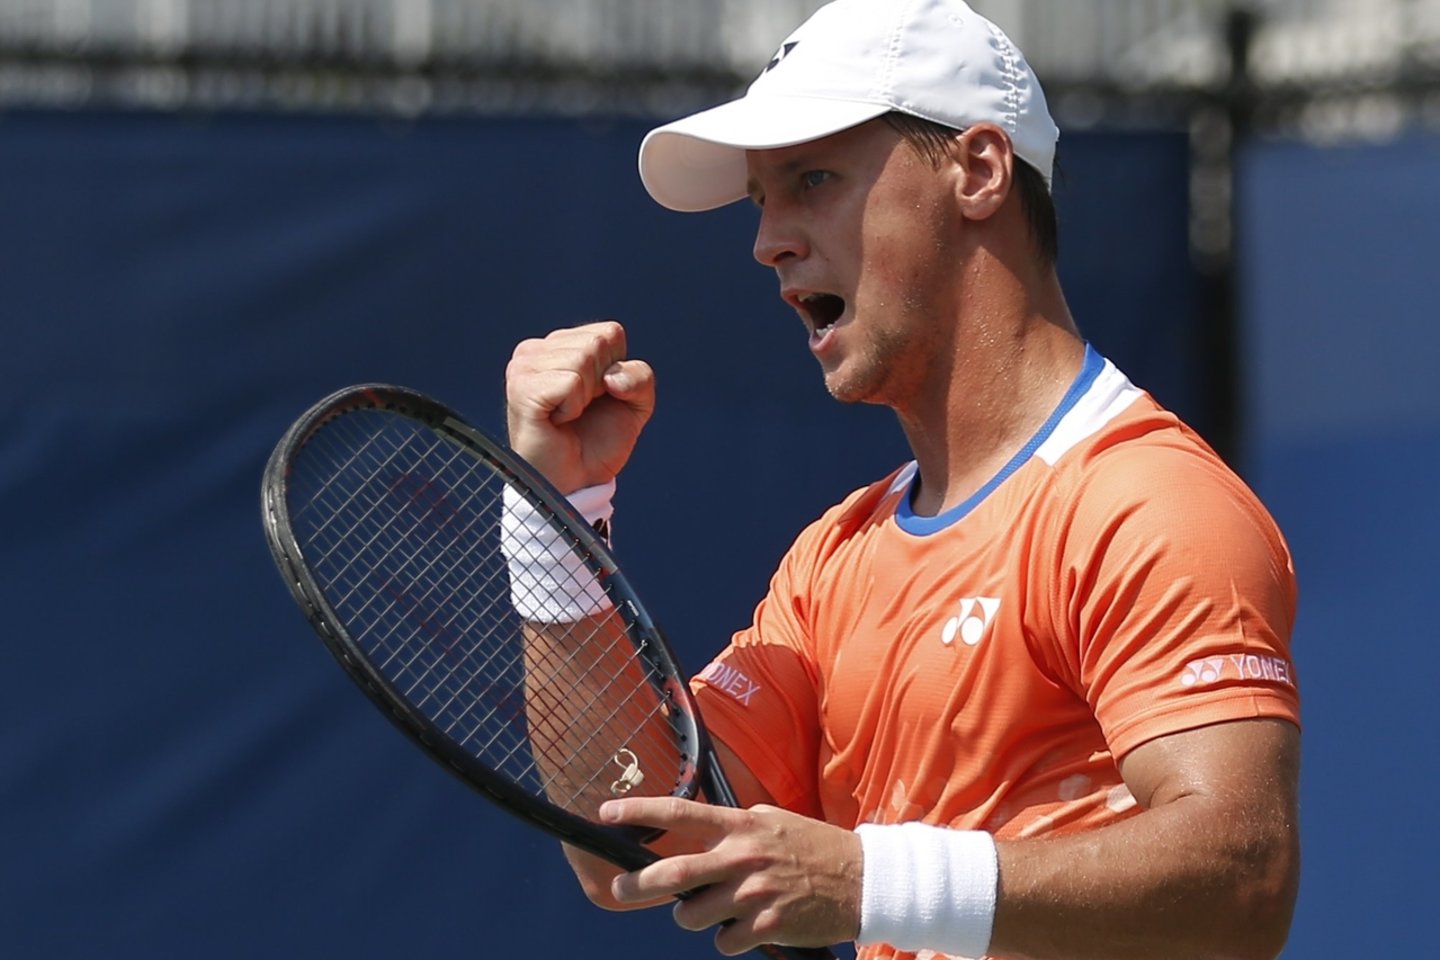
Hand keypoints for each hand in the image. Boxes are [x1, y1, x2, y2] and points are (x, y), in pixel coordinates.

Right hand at [505, 321, 655, 493]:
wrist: (575, 483)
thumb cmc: (597, 443)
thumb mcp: (634, 404)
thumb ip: (640, 377)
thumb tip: (611, 377)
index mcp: (558, 346)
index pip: (610, 333)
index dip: (617, 371)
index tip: (597, 399)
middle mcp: (535, 350)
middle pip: (599, 342)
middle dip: (603, 384)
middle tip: (581, 411)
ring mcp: (524, 367)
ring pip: (584, 359)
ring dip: (587, 397)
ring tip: (567, 416)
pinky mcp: (521, 388)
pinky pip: (571, 381)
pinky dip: (574, 407)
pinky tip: (557, 421)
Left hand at [600, 797, 862, 954]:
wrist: (863, 880)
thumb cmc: (814, 847)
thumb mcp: (773, 822)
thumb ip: (735, 827)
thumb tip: (697, 834)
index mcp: (742, 826)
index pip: (680, 813)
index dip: (639, 812)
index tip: (607, 813)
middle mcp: (742, 857)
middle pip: (674, 873)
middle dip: (638, 885)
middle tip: (621, 889)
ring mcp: (754, 893)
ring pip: (693, 916)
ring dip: (693, 917)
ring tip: (715, 909)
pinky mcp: (767, 925)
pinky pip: (724, 942)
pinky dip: (728, 939)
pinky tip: (749, 926)